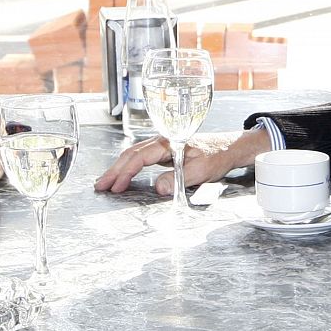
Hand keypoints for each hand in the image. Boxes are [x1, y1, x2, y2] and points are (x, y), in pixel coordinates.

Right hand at [94, 128, 268, 196]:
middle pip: (131, 154)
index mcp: (169, 142)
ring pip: (134, 156)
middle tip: (100, 185)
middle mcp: (162, 142)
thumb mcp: (202, 171)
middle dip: (114, 170)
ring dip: (119, 169)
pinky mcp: (164, 153)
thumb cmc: (218, 155)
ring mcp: (162, 147)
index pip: (139, 157)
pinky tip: (123, 176)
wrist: (229, 148)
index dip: (125, 172)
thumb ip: (179, 179)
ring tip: (106, 182)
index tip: (116, 186)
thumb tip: (158, 188)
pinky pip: (141, 159)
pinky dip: (128, 168)